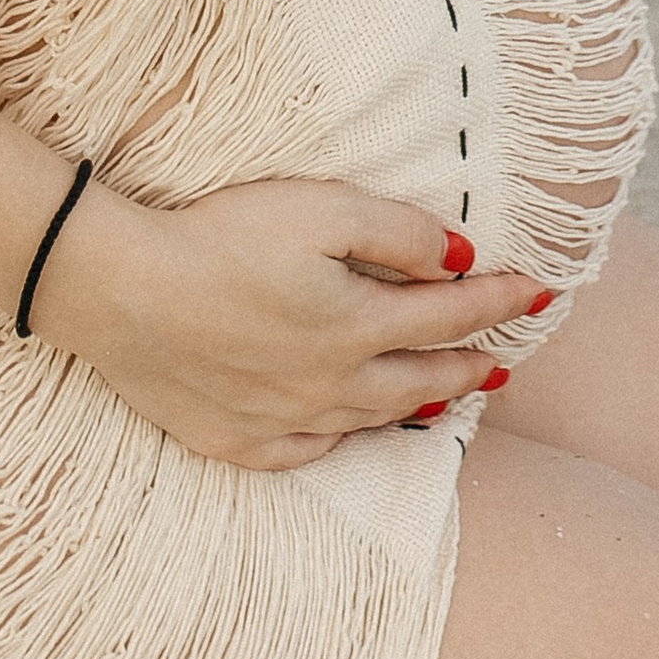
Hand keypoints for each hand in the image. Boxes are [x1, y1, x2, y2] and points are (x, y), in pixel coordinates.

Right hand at [31, 177, 547, 469]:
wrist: (117, 291)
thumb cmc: (216, 236)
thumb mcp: (318, 209)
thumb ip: (398, 233)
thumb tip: (461, 258)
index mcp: (357, 324)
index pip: (452, 315)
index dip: (501, 301)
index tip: (541, 291)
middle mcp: (331, 383)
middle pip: (421, 378)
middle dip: (470, 365)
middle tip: (504, 362)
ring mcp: (282, 419)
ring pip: (371, 419)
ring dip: (416, 404)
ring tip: (443, 396)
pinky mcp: (234, 440)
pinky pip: (307, 449)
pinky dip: (340, 438)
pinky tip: (346, 428)